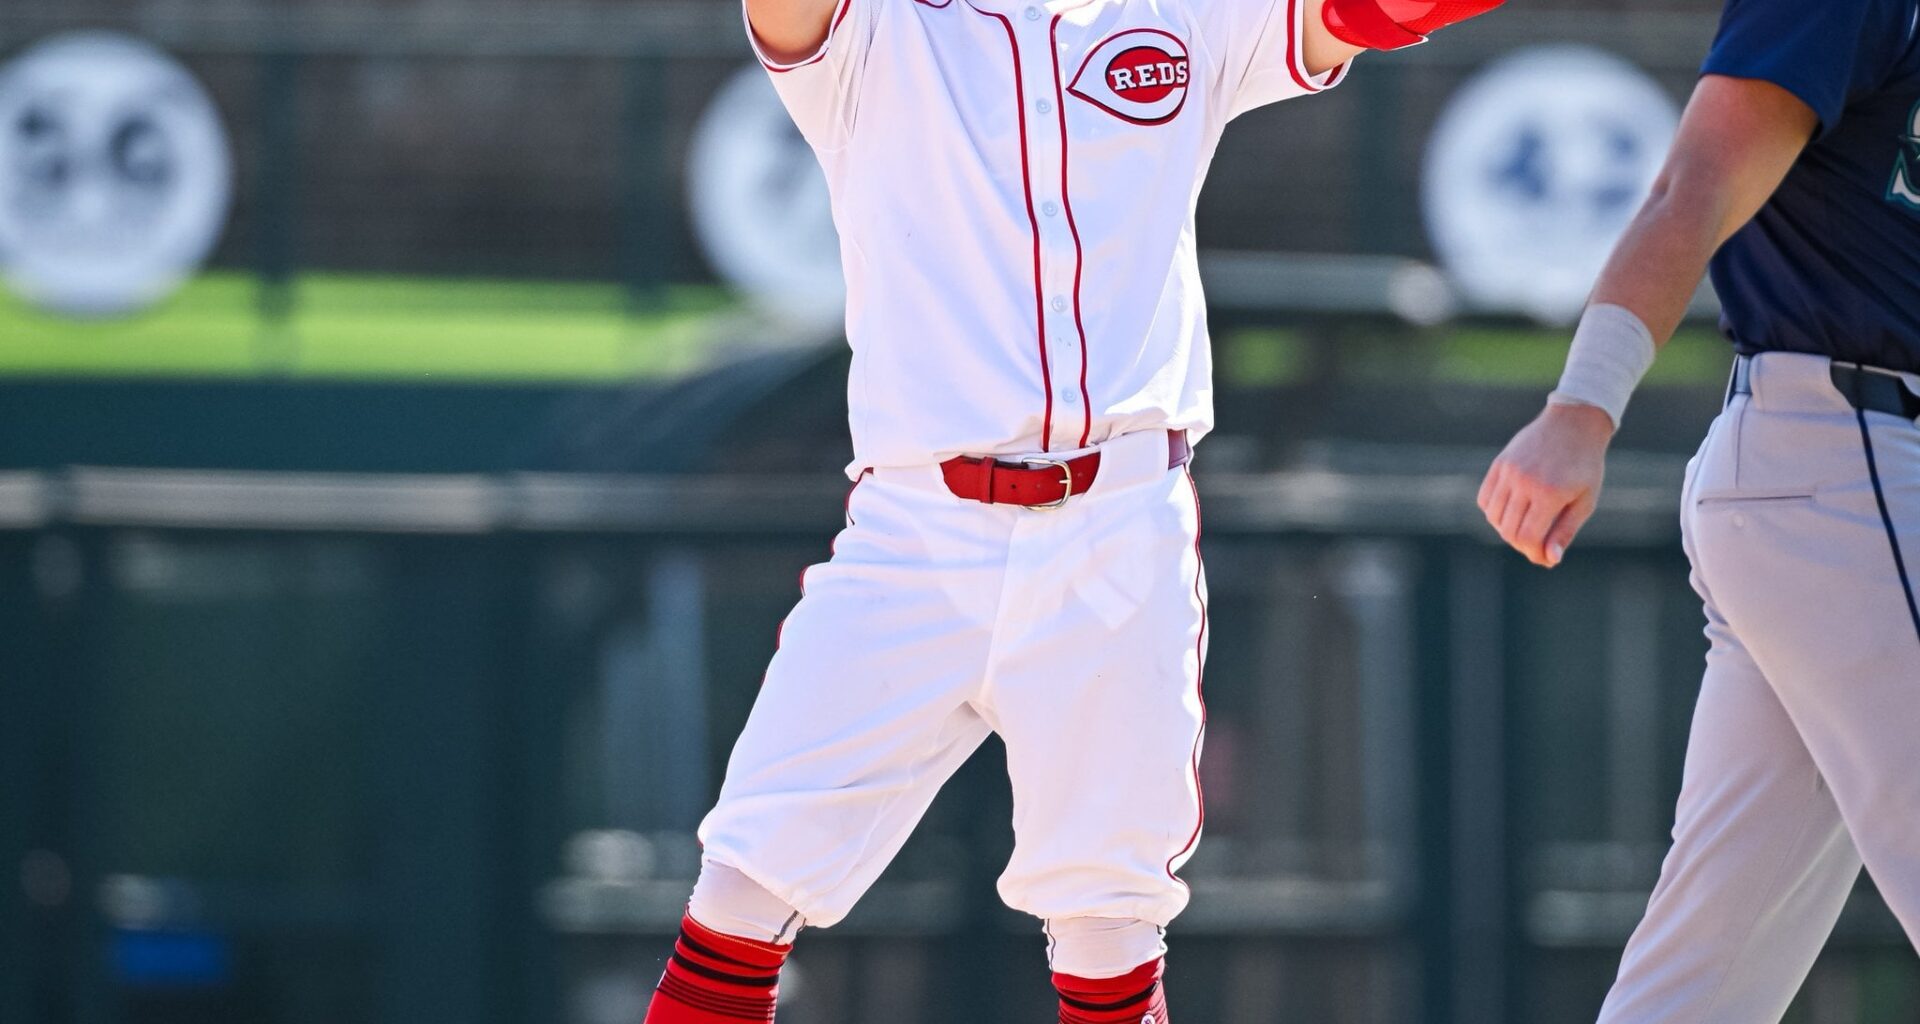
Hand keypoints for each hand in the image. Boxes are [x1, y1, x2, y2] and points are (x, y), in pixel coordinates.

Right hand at [1477, 402, 1614, 567]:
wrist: (1573, 423)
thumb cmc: (1584, 466)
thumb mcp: (1585, 501)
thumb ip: (1565, 531)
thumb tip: (1549, 559)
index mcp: (1550, 493)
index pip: (1528, 538)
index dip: (1534, 554)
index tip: (1544, 557)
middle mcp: (1525, 482)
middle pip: (1509, 531)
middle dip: (1522, 545)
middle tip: (1537, 545)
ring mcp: (1509, 472)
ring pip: (1494, 517)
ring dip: (1507, 530)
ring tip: (1526, 526)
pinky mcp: (1499, 464)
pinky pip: (1485, 499)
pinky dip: (1494, 513)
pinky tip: (1512, 512)